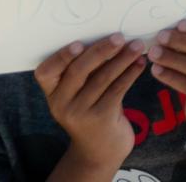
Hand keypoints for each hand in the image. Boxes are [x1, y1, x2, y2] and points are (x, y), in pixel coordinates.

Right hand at [35, 34, 147, 168]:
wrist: (100, 149)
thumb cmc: (92, 109)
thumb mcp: (80, 93)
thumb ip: (86, 70)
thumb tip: (109, 36)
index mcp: (52, 92)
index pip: (45, 72)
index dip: (61, 56)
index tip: (80, 42)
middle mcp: (60, 104)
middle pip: (78, 71)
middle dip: (101, 51)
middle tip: (120, 37)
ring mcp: (80, 113)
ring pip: (102, 78)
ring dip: (122, 59)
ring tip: (137, 46)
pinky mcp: (101, 118)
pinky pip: (117, 89)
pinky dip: (131, 73)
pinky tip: (140, 63)